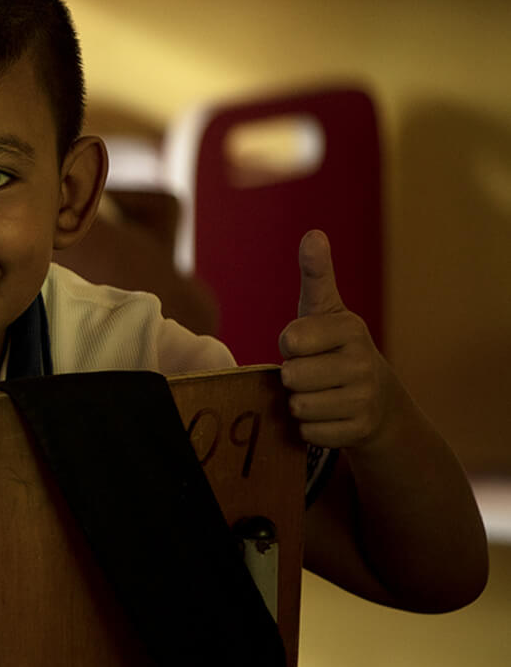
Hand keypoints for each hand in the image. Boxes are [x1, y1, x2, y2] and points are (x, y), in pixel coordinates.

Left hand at [278, 230, 393, 449]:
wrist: (378, 401)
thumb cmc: (336, 348)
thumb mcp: (326, 310)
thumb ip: (316, 275)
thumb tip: (314, 233)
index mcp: (351, 328)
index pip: (290, 340)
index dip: (289, 346)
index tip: (306, 343)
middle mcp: (363, 362)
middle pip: (291, 377)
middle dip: (293, 378)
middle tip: (314, 373)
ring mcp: (363, 398)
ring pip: (298, 406)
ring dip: (300, 404)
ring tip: (322, 393)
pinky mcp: (358, 430)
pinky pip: (308, 432)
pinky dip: (310, 428)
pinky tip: (330, 415)